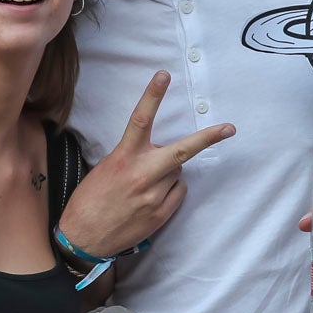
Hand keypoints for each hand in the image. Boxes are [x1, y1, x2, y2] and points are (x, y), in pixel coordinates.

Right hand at [60, 72, 234, 256]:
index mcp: (123, 158)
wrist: (83, 237)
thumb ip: (132, 157)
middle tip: (229, 128)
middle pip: (181, 150)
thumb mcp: (105, 169)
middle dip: (208, 138)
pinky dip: (170, 190)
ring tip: (144, 184)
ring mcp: (153, 196)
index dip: (153, 95)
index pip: (140, 119)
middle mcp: (141, 175)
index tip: (164, 75)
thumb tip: (158, 151)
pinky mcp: (160, 215)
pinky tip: (151, 198)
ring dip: (169, 172)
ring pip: (177, 172)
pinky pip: (178, 192)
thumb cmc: (90, 199)